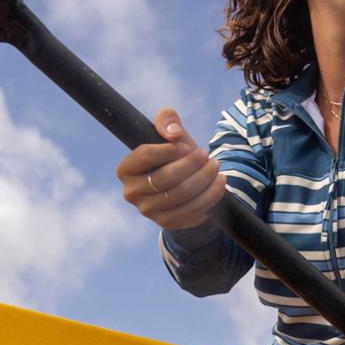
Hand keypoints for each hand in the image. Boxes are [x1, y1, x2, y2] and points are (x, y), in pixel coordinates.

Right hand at [115, 108, 225, 229]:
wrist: (182, 184)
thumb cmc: (173, 156)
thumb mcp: (169, 134)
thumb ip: (167, 120)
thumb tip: (173, 133)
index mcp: (125, 169)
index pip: (145, 156)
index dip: (168, 149)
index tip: (185, 145)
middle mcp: (131, 193)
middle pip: (165, 178)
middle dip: (191, 164)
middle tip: (206, 155)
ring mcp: (148, 211)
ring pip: (180, 195)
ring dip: (204, 179)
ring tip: (216, 167)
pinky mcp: (166, 223)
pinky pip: (191, 212)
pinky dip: (209, 196)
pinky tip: (218, 183)